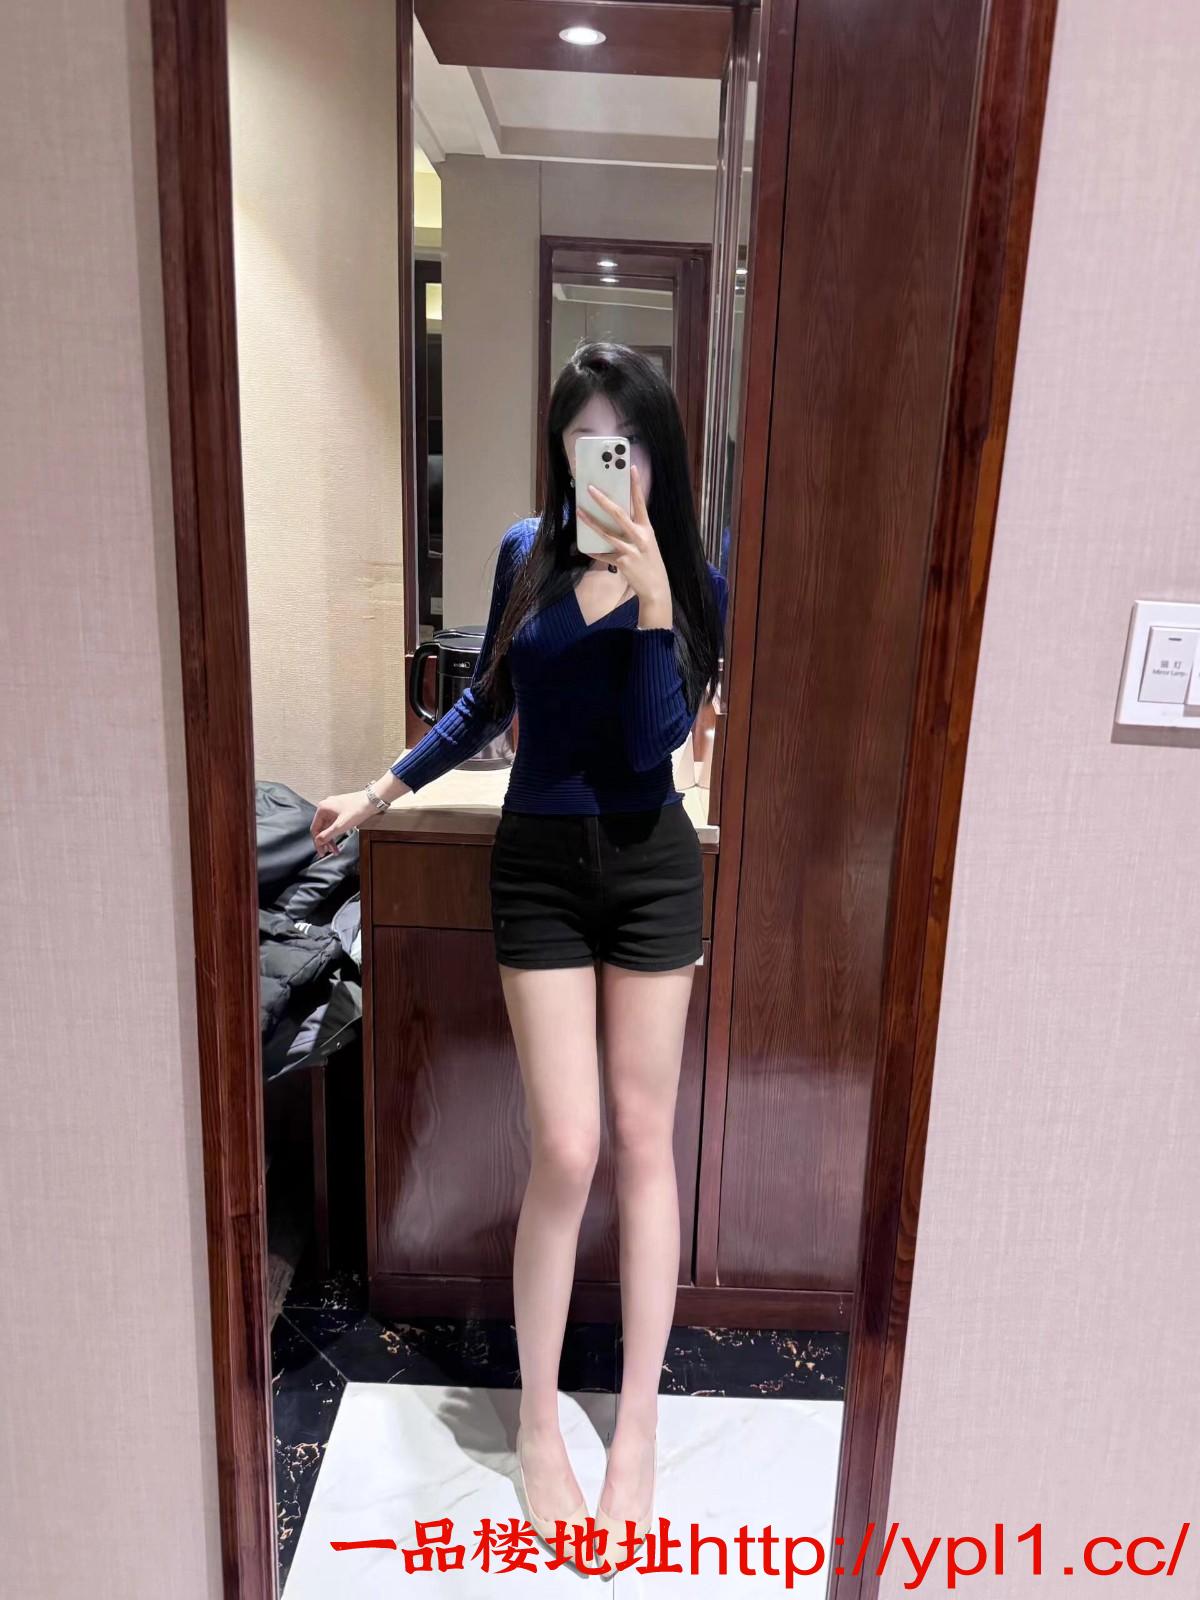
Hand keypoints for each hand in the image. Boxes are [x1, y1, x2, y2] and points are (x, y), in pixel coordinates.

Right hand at [310, 790, 376, 856]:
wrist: (372, 800)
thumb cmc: (358, 808)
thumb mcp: (341, 825)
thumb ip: (327, 835)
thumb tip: (318, 841)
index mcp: (323, 808)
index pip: (315, 829)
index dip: (318, 842)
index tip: (322, 851)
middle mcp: (326, 806)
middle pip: (322, 828)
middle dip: (326, 841)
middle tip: (329, 852)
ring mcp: (334, 807)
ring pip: (329, 826)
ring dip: (332, 838)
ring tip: (336, 849)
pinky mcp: (341, 809)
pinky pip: (335, 823)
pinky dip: (337, 832)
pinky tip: (340, 838)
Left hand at [577, 464, 671, 622]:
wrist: (656, 588)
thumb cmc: (650, 562)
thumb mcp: (647, 543)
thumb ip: (635, 530)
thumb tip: (616, 516)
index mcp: (648, 529)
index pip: (641, 502)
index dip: (636, 485)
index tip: (630, 468)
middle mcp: (640, 537)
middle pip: (619, 514)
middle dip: (603, 500)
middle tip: (590, 488)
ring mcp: (631, 550)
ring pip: (607, 533)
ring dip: (591, 522)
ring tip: (579, 512)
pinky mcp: (622, 562)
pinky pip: (604, 554)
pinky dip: (594, 551)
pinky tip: (585, 547)